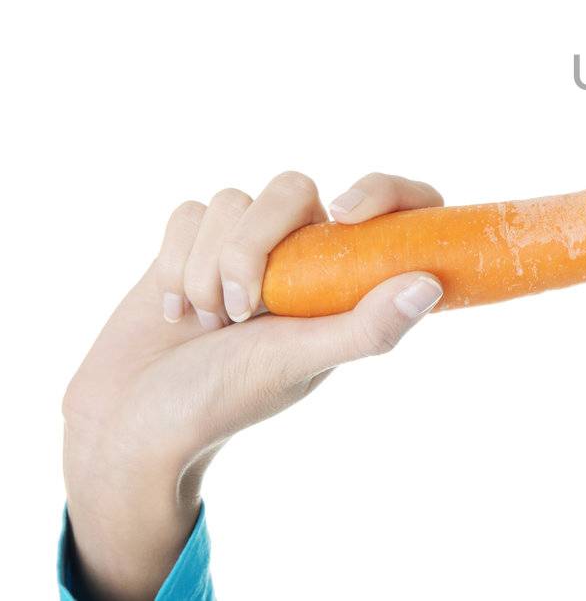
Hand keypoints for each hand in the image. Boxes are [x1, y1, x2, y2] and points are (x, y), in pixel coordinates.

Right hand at [61, 170, 446, 600]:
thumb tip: (429, 283)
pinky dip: (175, 264)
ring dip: (208, 267)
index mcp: (347, 279)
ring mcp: (247, 244)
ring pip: (233, 200)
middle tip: (242, 313)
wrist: (132, 420)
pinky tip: (177, 314)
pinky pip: (189, 213)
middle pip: (293, 189)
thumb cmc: (224, 399)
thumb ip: (366, 328)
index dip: (384, 191)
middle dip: (253, 248)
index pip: (396, 206)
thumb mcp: (300, 364)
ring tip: (208, 325)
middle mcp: (304, 253)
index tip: (345, 214)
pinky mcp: (193, 242)